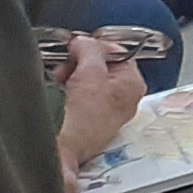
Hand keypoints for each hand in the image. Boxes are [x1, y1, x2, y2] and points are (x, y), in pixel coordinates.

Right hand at [54, 36, 145, 172]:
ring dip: (69, 77)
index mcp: (133, 84)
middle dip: (79, 64)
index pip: (117, 52)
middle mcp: (124, 98)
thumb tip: (83, 42)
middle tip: (67, 67)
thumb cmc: (81, 118)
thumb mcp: (89, 72)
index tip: (79, 46)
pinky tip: (59, 95)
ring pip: (86, 80)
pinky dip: (66, 91)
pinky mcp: (88, 120)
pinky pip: (77, 95)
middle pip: (99, 66)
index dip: (95, 46)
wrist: (61, 150)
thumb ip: (90, 49)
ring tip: (61, 82)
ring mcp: (106, 110)